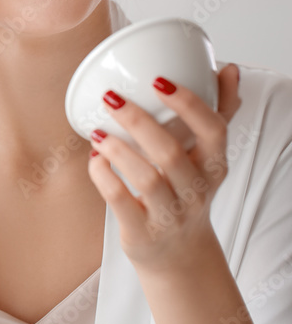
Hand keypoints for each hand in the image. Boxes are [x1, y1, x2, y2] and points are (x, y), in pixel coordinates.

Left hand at [87, 62, 242, 271]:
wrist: (178, 254)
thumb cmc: (187, 192)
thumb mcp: (207, 157)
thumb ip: (217, 113)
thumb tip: (228, 69)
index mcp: (214, 165)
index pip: (213, 130)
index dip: (188, 103)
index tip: (158, 79)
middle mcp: (195, 191)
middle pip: (171, 153)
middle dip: (138, 122)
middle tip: (111, 97)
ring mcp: (169, 214)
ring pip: (146, 178)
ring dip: (117, 150)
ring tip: (97, 131)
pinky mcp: (142, 232)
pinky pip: (119, 200)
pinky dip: (103, 176)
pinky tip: (94, 157)